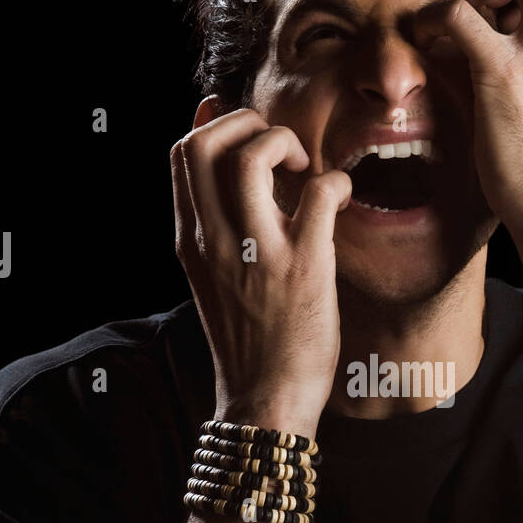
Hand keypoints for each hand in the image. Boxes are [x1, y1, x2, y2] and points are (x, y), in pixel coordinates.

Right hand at [170, 106, 351, 435]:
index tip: (247, 134)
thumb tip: (221, 167)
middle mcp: (215, 241)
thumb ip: (214, 221)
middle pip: (203, 143)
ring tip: (302, 166)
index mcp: (191, 241)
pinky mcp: (303, 267)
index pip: (181, 153)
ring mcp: (256, 252)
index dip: (216, 124)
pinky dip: (336, 180)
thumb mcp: (213, 275)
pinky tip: (341, 198)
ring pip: (252, 157)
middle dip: (244, 123)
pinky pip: (318, 192)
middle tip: (277, 148)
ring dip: (283, 142)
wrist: (265, 400)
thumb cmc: (249, 338)